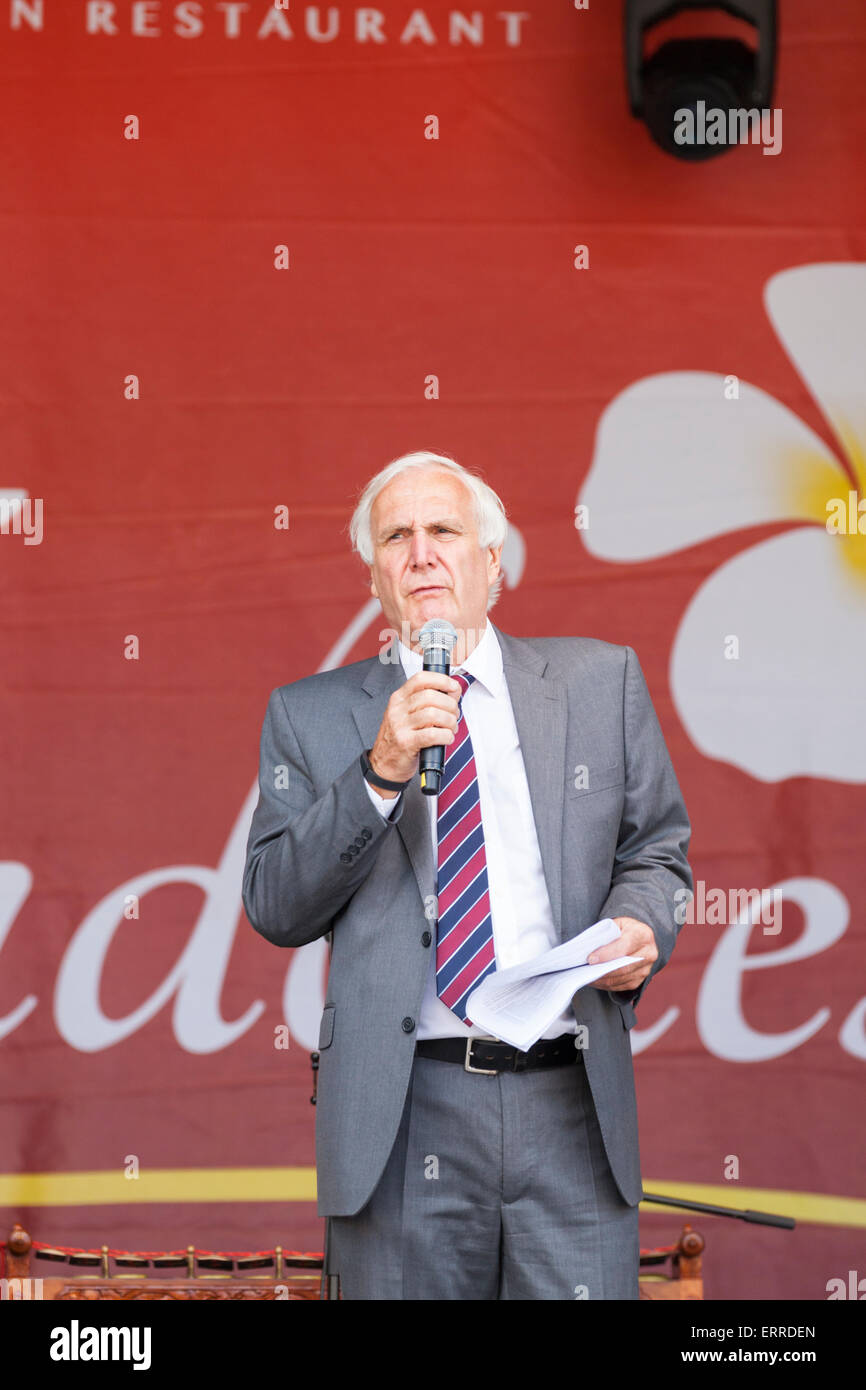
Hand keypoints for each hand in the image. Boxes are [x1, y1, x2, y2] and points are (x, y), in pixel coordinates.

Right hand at [368, 670, 461, 784]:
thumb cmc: (401, 738)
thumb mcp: (408, 714)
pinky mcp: (405, 742)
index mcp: (399, 698)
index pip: (421, 678)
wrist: (383, 763)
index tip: (453, 688)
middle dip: (450, 705)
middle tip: (454, 715)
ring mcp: (400, 726)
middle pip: (430, 696)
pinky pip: (432, 734)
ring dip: (449, 721)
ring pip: (433, 714)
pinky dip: (445, 736)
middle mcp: (398, 709)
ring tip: (450, 728)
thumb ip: (428, 702)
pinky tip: (446, 738)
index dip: (442, 680)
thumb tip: (453, 691)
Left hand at [587, 916, 656, 992]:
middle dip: (602, 970)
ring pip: (622, 978)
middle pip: (624, 967)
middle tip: (585, 971)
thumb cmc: (625, 929)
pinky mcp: (641, 979)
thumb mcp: (617, 924)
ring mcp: (647, 968)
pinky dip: (607, 985)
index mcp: (643, 935)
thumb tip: (589, 949)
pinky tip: (596, 981)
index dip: (606, 954)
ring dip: (603, 980)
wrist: (640, 937)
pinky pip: (623, 986)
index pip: (624, 947)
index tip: (591, 959)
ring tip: (587, 977)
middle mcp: (649, 953)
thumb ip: (607, 935)